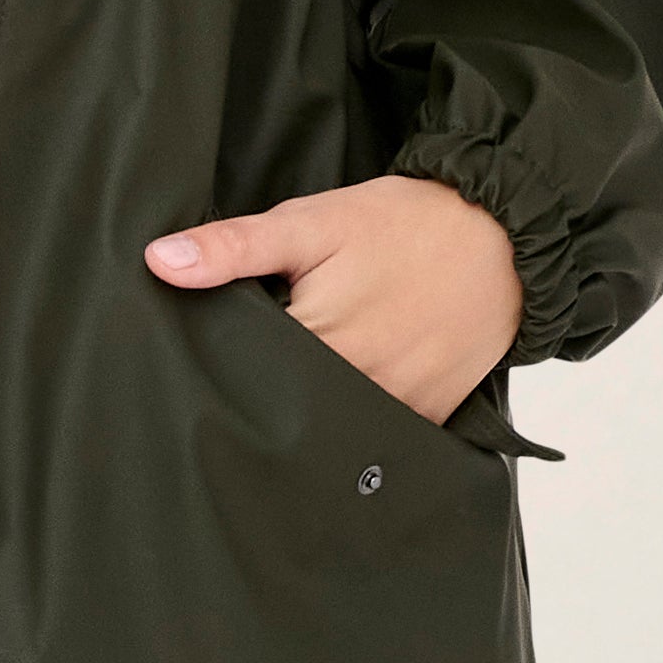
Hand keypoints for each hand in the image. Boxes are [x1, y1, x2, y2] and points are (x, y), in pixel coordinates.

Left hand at [144, 175, 521, 426]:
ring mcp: (398, 410)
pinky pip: (378, 439)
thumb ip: (235, 247)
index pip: (243, 376)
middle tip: (245, 375)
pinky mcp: (428, 418)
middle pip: (285, 412)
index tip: (202, 358)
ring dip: (307, 417)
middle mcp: (359, 387)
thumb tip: (159, 262)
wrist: (504, 236)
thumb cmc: (403, 225)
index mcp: (320, 340)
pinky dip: (354, 426)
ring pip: (329, 432)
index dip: (220, 365)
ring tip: (291, 391)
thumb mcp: (311, 222)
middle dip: (262, 396)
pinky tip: (338, 404)